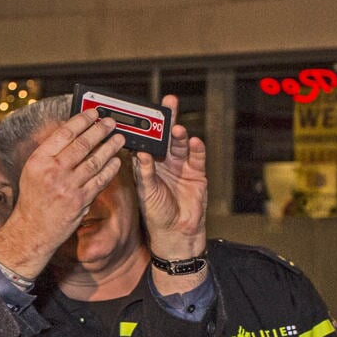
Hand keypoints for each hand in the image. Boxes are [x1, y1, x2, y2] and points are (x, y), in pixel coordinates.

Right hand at [0, 109, 123, 279]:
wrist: (34, 228)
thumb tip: (73, 130)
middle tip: (111, 122)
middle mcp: (53, 172)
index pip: (64, 133)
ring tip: (119, 138)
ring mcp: (68, 187)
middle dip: (100, 131)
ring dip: (110, 148)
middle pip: (82, 145)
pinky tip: (117, 161)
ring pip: (95, 161)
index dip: (82, 120)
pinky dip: (111, 169)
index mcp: (39, 160)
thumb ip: (51, 151)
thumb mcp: (33, 169)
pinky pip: (100, 180)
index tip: (93, 113)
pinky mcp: (81, 201)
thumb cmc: (34, 197)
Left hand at [131, 95, 206, 260]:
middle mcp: (164, 162)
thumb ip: (144, 173)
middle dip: (167, 120)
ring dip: (179, 135)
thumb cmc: (156, 213)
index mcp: (148, 164)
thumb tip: (139, 154)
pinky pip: (197, 157)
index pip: (147, 140)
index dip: (146, 126)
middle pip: (166, 136)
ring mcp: (181, 166)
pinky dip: (196, 149)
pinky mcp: (197, 173)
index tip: (143, 111)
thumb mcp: (146, 192)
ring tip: (176, 127)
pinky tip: (194, 141)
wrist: (176, 232)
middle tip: (168, 104)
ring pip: (181, 144)